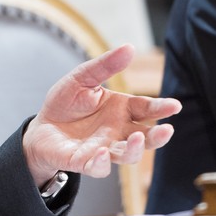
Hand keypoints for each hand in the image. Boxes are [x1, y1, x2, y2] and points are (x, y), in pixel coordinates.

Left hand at [22, 44, 180, 183]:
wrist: (42, 126)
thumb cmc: (66, 102)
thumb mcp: (82, 78)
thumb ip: (105, 66)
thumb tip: (129, 47)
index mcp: (121, 110)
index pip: (146, 109)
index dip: (161, 108)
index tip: (174, 106)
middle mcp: (117, 131)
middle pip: (145, 137)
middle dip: (158, 136)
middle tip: (167, 130)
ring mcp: (103, 148)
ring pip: (127, 155)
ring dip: (134, 149)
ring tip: (137, 138)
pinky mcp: (84, 162)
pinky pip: (98, 167)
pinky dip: (102, 163)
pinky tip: (103, 153)